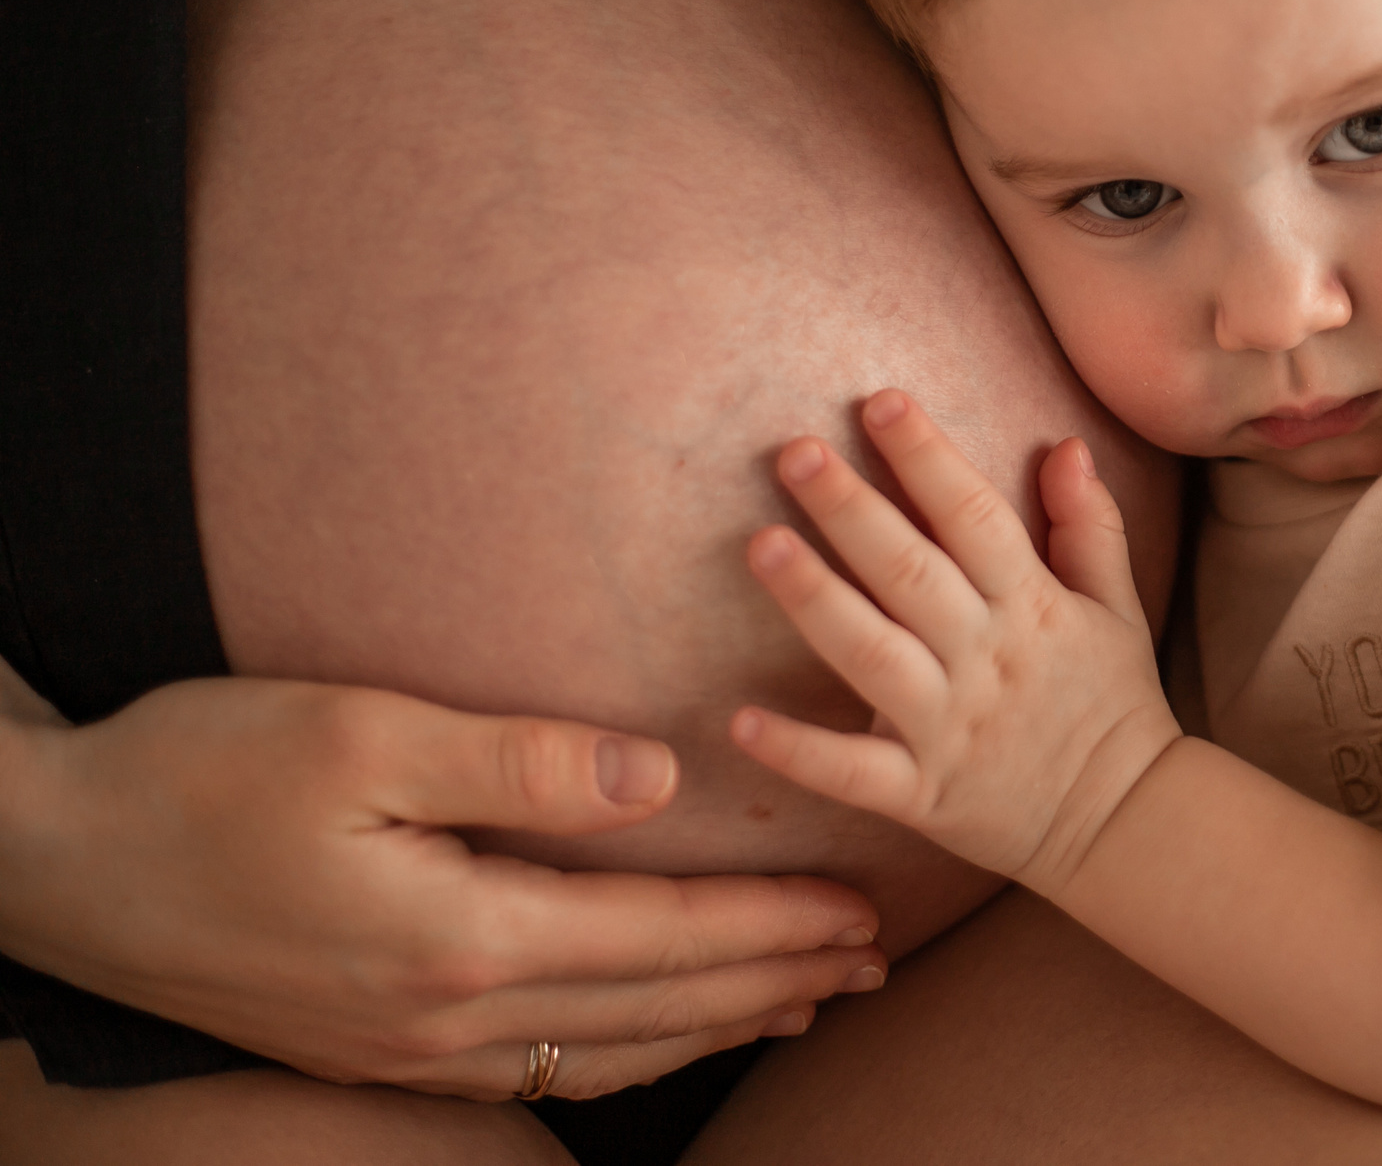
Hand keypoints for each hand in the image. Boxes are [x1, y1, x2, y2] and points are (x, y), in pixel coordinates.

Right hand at [0, 677, 887, 1099]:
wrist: (54, 863)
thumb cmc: (202, 773)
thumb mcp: (361, 734)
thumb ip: (520, 761)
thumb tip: (658, 780)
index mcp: (458, 935)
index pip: (660, 939)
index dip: (770, 924)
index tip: (861, 904)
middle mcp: (445, 1017)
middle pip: (654, 1010)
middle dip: (775, 981)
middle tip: (875, 957)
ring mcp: (408, 1051)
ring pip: (605, 1055)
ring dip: (717, 1025)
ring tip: (806, 997)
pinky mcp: (374, 1050)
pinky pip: (540, 1072)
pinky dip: (628, 1053)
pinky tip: (660, 1032)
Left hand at [730, 389, 1180, 898]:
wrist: (1128, 824)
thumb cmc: (1113, 703)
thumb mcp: (1117, 606)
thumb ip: (1089, 525)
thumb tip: (1064, 445)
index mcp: (1031, 606)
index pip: (974, 516)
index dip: (927, 456)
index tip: (880, 401)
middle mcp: (985, 658)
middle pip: (909, 572)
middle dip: (851, 509)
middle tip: (793, 451)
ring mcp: (949, 728)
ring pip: (872, 656)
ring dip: (816, 600)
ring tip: (761, 545)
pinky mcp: (922, 794)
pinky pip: (853, 772)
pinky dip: (799, 751)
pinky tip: (740, 720)